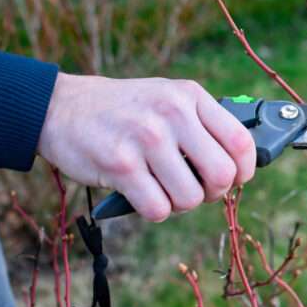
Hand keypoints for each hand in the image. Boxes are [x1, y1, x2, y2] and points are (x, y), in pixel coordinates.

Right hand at [36, 73, 255, 221]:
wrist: (62, 107)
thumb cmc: (124, 110)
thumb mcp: (168, 98)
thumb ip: (202, 122)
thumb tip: (239, 163)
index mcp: (190, 96)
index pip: (241, 140)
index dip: (245, 170)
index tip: (234, 179)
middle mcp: (172, 113)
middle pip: (222, 175)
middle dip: (214, 193)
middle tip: (197, 189)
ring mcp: (146, 138)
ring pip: (191, 198)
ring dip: (180, 204)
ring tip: (164, 189)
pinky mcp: (120, 164)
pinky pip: (158, 209)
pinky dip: (155, 210)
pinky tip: (143, 194)